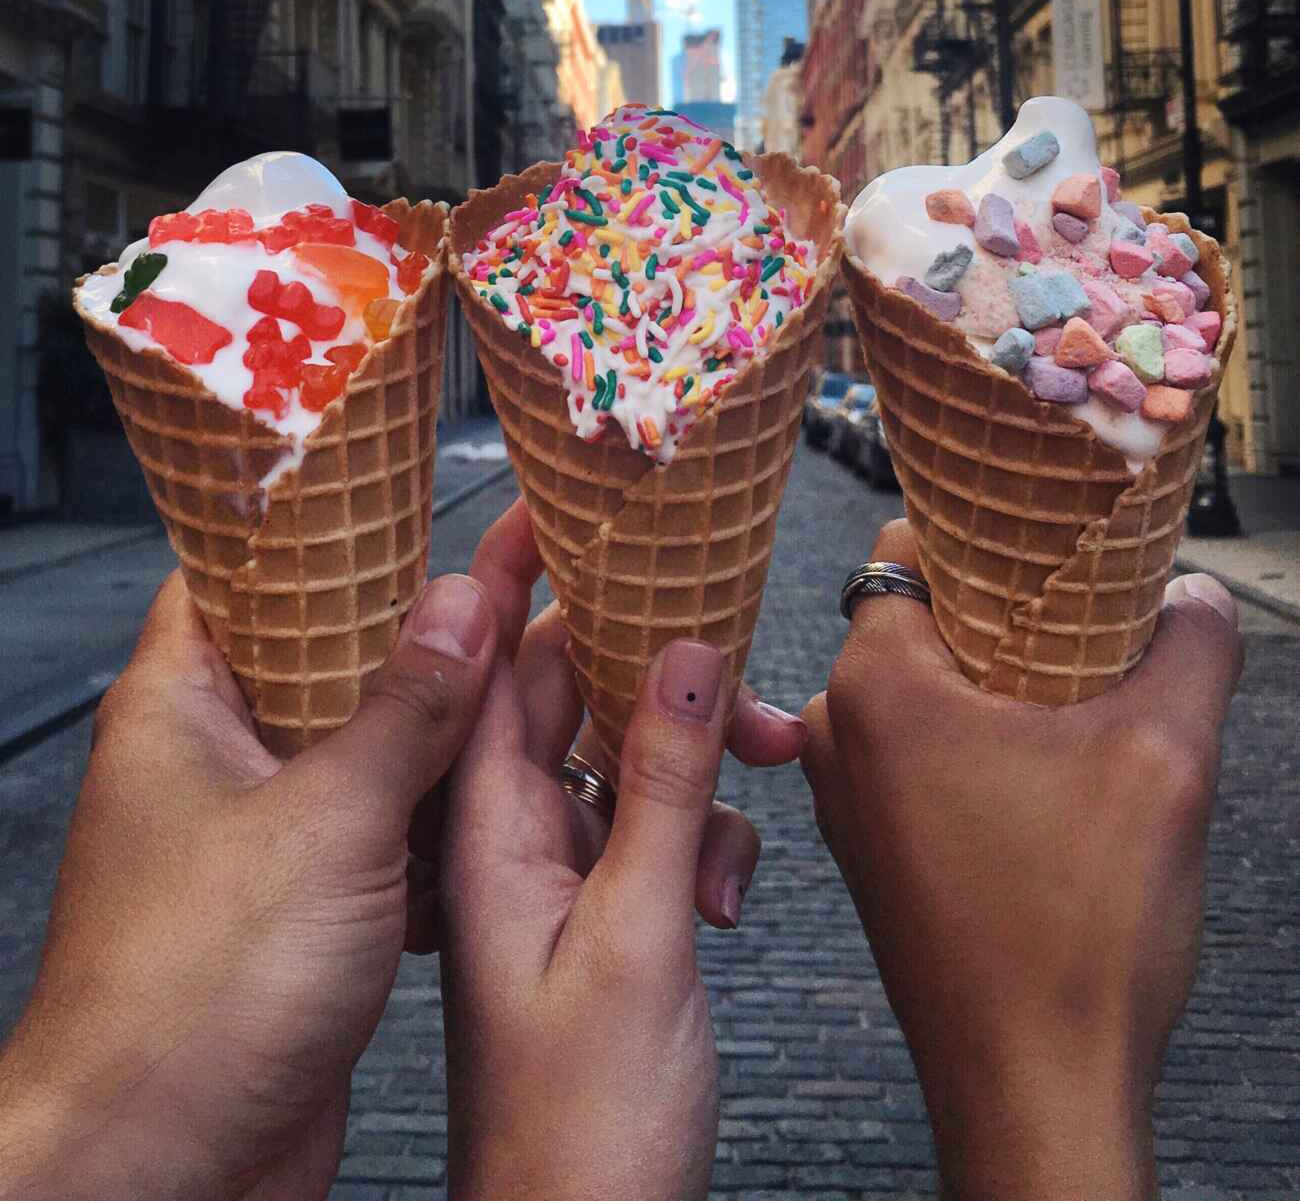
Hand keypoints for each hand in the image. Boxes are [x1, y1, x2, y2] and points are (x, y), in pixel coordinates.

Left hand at [0, 567, 499, 1200]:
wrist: (163, 1169)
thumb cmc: (186, 998)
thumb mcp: (323, 823)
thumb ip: (405, 709)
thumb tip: (463, 608)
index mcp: (183, 710)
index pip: (238, 576)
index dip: (316, 531)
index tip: (399, 497)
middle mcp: (220, 763)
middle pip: (325, 658)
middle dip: (417, 633)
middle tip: (503, 584)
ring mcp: (268, 838)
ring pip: (369, 751)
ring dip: (445, 734)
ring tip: (531, 683)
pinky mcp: (311, 909)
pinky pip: (389, 835)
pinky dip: (443, 822)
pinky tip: (508, 804)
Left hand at [414, 498, 806, 946]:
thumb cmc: (569, 1123)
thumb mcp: (625, 936)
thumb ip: (656, 790)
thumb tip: (676, 646)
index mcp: (483, 825)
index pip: (488, 653)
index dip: (515, 567)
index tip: (571, 495)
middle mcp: (505, 836)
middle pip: (571, 692)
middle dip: (657, 660)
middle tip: (742, 653)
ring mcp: (551, 880)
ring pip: (628, 761)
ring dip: (699, 759)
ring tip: (769, 771)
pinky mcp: (598, 923)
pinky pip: (651, 836)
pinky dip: (702, 843)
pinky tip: (726, 901)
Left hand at [802, 519, 1242, 1200]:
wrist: (1035, 1089)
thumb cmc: (1072, 935)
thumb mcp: (1165, 759)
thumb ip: (1188, 650)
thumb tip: (1196, 596)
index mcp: (877, 685)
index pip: (910, 549)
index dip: (988, 539)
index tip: (1054, 547)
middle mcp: (838, 731)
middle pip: (919, 620)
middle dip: (1004, 617)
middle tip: (1087, 630)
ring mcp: (849, 795)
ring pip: (925, 692)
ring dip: (999, 689)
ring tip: (1082, 710)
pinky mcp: (874, 848)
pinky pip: (919, 755)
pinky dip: (979, 746)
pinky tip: (1051, 778)